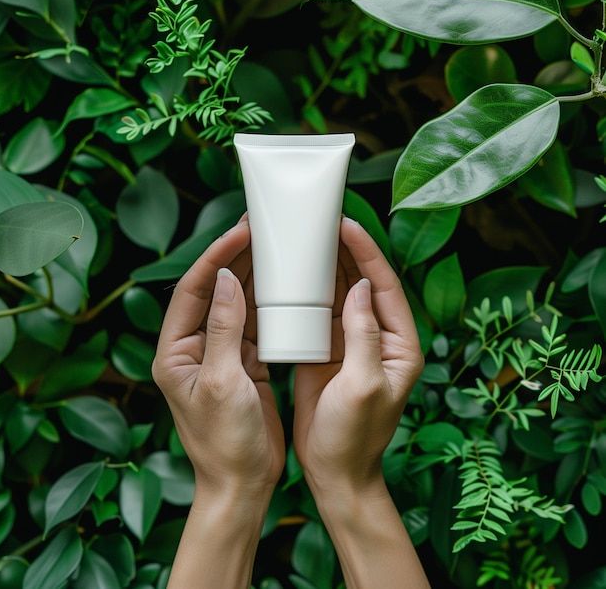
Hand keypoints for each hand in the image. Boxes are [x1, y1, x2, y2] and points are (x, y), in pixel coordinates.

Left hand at [151, 219, 284, 587]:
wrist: (242, 483)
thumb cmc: (225, 443)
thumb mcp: (223, 383)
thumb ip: (222, 329)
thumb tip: (223, 280)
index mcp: (175, 353)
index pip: (191, 291)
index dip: (213, 259)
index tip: (238, 234)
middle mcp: (193, 349)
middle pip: (212, 291)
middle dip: (232, 260)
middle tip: (257, 229)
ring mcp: (219, 355)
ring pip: (234, 304)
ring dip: (250, 276)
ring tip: (271, 246)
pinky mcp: (242, 363)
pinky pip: (253, 324)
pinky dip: (266, 303)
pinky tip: (281, 284)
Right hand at [294, 216, 423, 494]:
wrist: (334, 471)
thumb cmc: (355, 436)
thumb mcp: (364, 385)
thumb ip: (364, 335)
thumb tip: (360, 288)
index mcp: (400, 344)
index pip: (385, 286)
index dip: (367, 253)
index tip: (346, 226)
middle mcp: (379, 338)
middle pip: (363, 282)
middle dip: (346, 251)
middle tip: (324, 221)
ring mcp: (352, 343)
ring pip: (341, 294)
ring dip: (326, 266)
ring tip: (308, 238)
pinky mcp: (328, 351)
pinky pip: (320, 313)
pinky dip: (308, 292)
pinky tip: (293, 274)